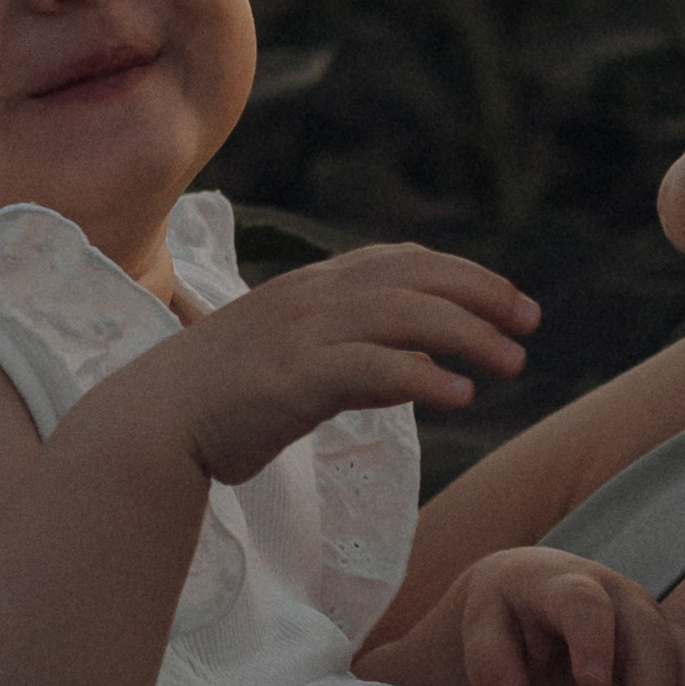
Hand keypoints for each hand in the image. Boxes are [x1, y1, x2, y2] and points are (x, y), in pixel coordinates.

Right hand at [134, 248, 539, 486]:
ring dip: (469, 335)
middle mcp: (313, 298)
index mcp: (312, 287)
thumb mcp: (302, 369)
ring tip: (514, 364)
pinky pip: (372, 367)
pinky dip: (423, 376)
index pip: (404, 261)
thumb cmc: (225, 402)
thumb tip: (421, 374)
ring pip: (406, 316)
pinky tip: (462, 395)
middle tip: (531, 323)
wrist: (153, 424)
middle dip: (483, 296)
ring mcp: (302, 334)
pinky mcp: (294, 378)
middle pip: (417, 278)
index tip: (512, 303)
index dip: (465, 275)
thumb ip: (360, 363)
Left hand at [455, 550, 684, 685]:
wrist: (540, 590)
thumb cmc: (507, 614)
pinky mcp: (669, 643)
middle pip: (650, 633)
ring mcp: (649, 617)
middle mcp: (616, 594)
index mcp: (561, 582)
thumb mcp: (482, 627)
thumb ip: (489, 661)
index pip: (584, 603)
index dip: (593, 640)